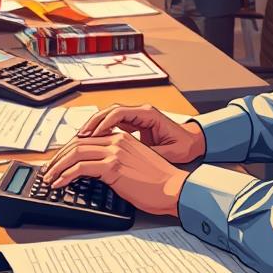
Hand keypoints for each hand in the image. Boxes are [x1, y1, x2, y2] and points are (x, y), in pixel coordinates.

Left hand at [41, 131, 188, 216]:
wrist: (173, 189)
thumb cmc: (158, 183)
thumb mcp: (134, 165)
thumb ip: (116, 162)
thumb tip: (96, 171)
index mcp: (123, 138)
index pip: (87, 139)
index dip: (69, 149)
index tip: (59, 161)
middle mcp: (117, 140)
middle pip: (77, 143)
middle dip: (58, 157)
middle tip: (48, 169)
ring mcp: (115, 152)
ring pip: (75, 153)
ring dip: (57, 166)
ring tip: (49, 178)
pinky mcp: (113, 166)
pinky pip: (80, 168)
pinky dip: (65, 175)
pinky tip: (60, 182)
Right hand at [77, 104, 205, 163]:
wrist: (193, 142)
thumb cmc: (184, 145)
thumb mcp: (170, 152)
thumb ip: (151, 153)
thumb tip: (134, 160)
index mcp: (148, 114)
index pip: (119, 113)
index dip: (103, 124)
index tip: (92, 136)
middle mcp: (140, 112)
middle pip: (109, 112)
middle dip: (92, 124)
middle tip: (79, 137)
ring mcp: (136, 117)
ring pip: (108, 117)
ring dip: (93, 127)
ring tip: (79, 140)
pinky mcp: (134, 124)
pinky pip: (113, 124)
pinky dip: (101, 132)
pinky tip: (91, 142)